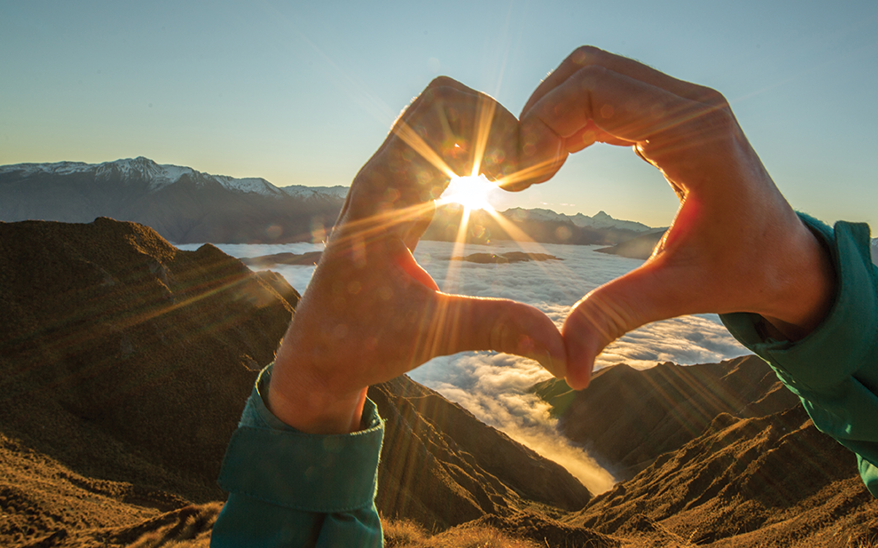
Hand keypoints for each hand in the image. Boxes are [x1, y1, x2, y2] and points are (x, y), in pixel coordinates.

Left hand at [268, 77, 566, 433]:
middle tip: (522, 174)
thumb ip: (495, 327)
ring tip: (513, 181)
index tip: (517, 177)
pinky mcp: (396, 197)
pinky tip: (495, 186)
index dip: (491, 125)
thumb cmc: (359, 344)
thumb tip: (561, 349)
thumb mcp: (432, 334)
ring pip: (438, 119)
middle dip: (493, 120)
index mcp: (384, 193)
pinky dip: (471, 153)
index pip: (437, 110)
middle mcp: (382, 176)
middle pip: (441, 100)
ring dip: (483, 135)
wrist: (315, 355)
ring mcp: (387, 182)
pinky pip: (435, 148)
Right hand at [517, 46, 835, 389]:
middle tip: (517, 173)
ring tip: (532, 170)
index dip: (543, 123)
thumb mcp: (676, 294)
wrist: (787, 258)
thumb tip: (569, 370)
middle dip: (539, 113)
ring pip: (594, 73)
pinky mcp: (673, 112)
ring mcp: (683, 103)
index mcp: (697, 136)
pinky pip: (609, 92)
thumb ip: (616, 317)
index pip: (597, 91)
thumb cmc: (743, 272)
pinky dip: (572, 118)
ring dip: (552, 112)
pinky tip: (554, 161)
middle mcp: (692, 105)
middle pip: (589, 71)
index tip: (521, 177)